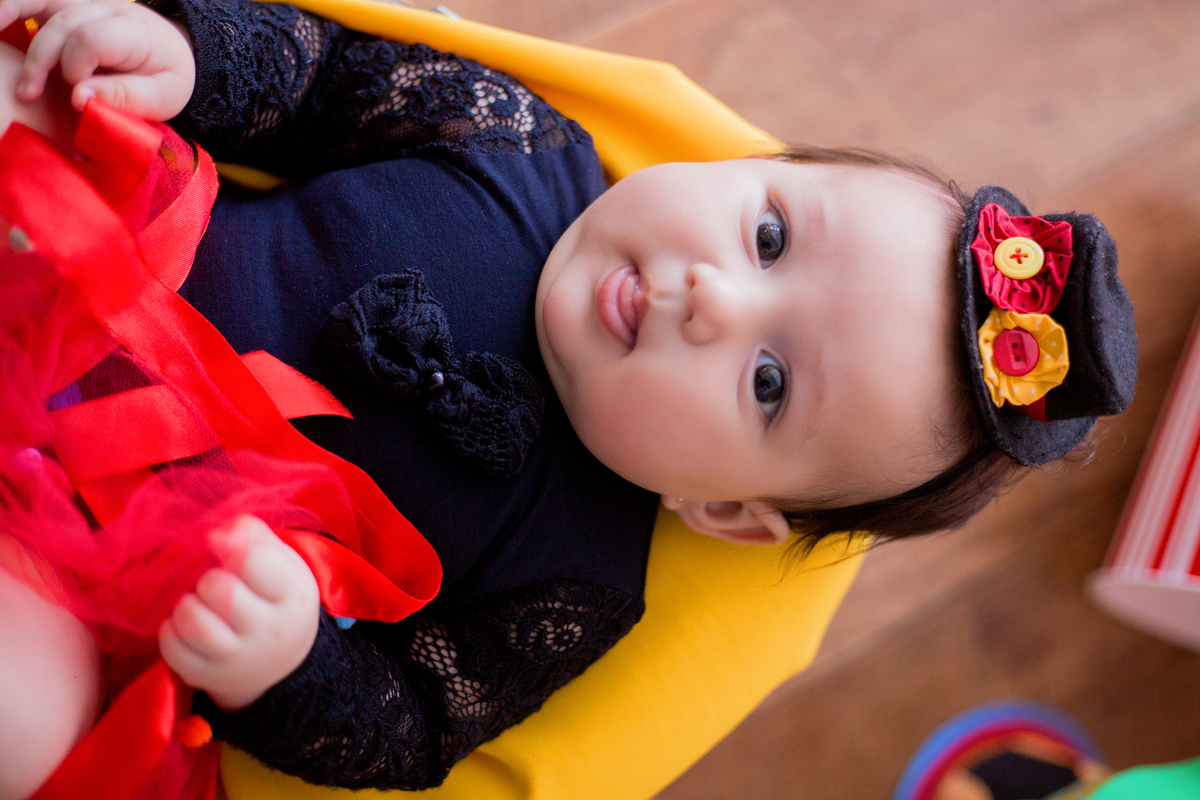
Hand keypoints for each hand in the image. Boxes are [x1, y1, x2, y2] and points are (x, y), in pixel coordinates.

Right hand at [0, 0, 193, 119]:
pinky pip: (34, 0)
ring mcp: (85, 4)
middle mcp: (108, 8)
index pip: (92, 39)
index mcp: (135, 31)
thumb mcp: (163, 97)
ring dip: (24, 39)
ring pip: (42, 6)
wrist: (173, 52)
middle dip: (42, 62)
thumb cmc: (166, 78)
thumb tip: (79, 98)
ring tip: (13, 71)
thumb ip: (125, 98)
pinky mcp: (67, 7)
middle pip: (62, 24)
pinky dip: (12, 9)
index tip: (79, 98)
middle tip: (30, 96)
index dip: (77, 69)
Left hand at [159, 515, 320, 711]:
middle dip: (208, 578)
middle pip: (219, 590)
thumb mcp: (284, 565)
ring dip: (186, 604)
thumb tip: (224, 530)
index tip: (217, 540)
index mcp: (292, 596)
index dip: (227, 543)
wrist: (282, 664)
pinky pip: (173, 650)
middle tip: (212, 581)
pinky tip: (184, 625)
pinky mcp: (207, 677)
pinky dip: (170, 630)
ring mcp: (238, 659)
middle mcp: (269, 631)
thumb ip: (256, 538)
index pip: (254, 560)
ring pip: (193, 621)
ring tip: (195, 602)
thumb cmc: (276, 600)